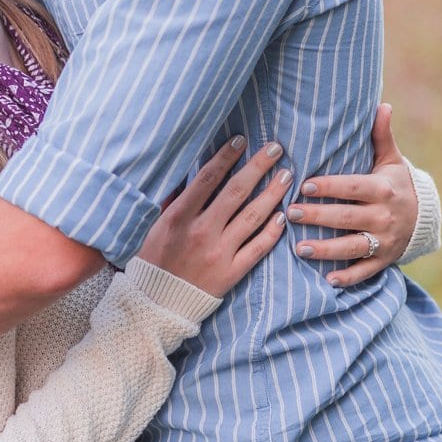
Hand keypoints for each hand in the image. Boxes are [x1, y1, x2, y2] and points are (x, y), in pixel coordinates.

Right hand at [136, 136, 291, 296]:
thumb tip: (190, 173)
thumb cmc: (154, 258)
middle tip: (275, 149)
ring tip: (286, 176)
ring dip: (272, 193)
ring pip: (253, 217)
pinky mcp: (231, 272)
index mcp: (179, 216)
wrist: (156, 302)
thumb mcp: (155, 224)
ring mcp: (219, 252)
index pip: (208, 179)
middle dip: (258, 167)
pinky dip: (272, 231)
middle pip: (236, 192)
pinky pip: (257, 248)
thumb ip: (174, 199)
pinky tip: (282, 216)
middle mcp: (202, 231)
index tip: (241, 140)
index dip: (226, 156)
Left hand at [286, 103, 415, 286]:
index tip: (304, 184)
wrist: (424, 217)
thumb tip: (383, 105)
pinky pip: (365, 272)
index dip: (330, 187)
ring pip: (352, 247)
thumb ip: (381, 135)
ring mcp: (384, 241)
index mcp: (383, 189)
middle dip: (317, 216)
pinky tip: (328, 280)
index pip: (353, 187)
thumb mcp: (391, 159)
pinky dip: (348, 278)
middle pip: (347, 217)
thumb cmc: (395, 182)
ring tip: (299, 248)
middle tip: (289, 213)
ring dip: (326, 250)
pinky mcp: (383, 260)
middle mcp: (385, 217)